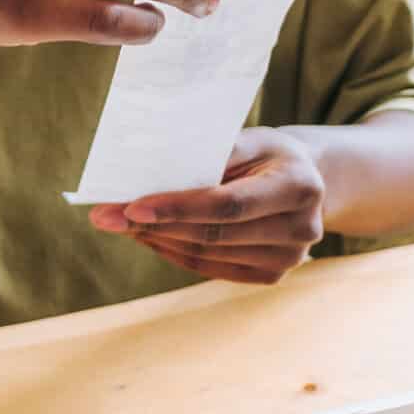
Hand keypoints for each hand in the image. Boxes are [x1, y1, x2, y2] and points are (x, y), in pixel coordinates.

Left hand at [90, 127, 325, 283]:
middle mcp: (300, 228)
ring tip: (120, 223)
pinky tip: (149, 237)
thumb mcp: (248, 138)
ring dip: (158, 239)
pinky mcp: (272, 275)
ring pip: (207, 255)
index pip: (227, 205)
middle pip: (213, 234)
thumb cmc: (268, 152)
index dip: (177, 208)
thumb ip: (209, 154)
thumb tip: (149, 170)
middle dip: (153, 225)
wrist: (307, 178)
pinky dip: (175, 252)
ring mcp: (289, 259)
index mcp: (299, 186)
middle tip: (105, 215)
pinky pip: (212, 268)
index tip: (130, 206)